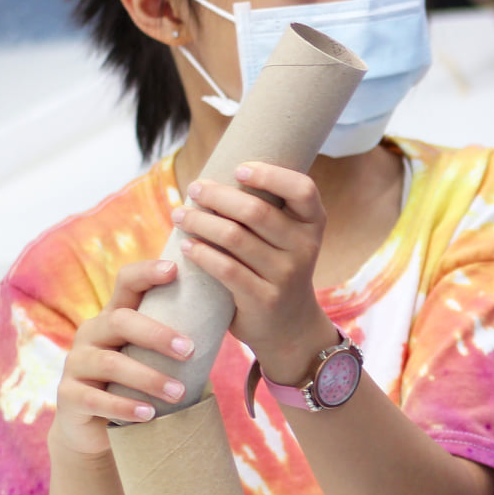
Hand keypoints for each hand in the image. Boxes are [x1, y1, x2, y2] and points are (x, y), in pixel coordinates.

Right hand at [52, 260, 193, 457]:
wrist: (97, 427)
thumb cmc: (137, 384)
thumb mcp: (154, 357)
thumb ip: (177, 338)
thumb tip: (233, 315)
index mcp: (115, 316)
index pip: (126, 283)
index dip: (147, 272)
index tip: (174, 269)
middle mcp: (92, 333)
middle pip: (121, 321)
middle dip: (157, 335)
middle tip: (189, 351)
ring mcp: (76, 364)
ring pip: (110, 363)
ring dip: (148, 378)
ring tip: (179, 393)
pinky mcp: (69, 396)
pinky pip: (95, 399)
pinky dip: (124, 407)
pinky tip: (148, 414)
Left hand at [174, 163, 334, 382]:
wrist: (289, 325)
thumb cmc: (277, 267)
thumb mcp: (287, 237)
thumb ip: (266, 209)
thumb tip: (217, 174)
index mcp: (313, 224)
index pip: (302, 189)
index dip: (270, 175)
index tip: (238, 170)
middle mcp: (305, 248)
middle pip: (257, 212)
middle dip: (218, 196)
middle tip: (194, 189)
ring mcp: (286, 276)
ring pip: (235, 238)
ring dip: (201, 222)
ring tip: (181, 215)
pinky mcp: (264, 299)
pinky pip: (226, 269)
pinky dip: (202, 254)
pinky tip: (187, 246)